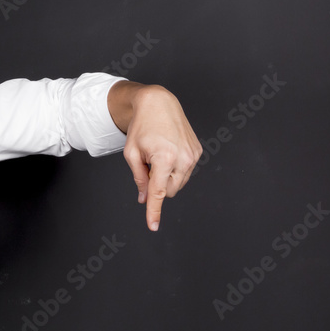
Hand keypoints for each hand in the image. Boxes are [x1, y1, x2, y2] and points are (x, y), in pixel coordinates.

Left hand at [108, 82, 201, 230]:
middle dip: (158, 184)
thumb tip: (145, 199)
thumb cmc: (142, 127)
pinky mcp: (197, 152)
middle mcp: (183, 158)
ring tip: (158, 155)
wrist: (158, 103)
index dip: (154, 211)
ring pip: (178, 183)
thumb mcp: (132, 153)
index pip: (159, 192)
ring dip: (167, 177)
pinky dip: (175, 168)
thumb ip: (139, 178)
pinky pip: (185, 172)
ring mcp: (193, 155)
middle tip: (148, 164)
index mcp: (165, 158)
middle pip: (169, 190)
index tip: (153, 226)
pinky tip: (168, 151)